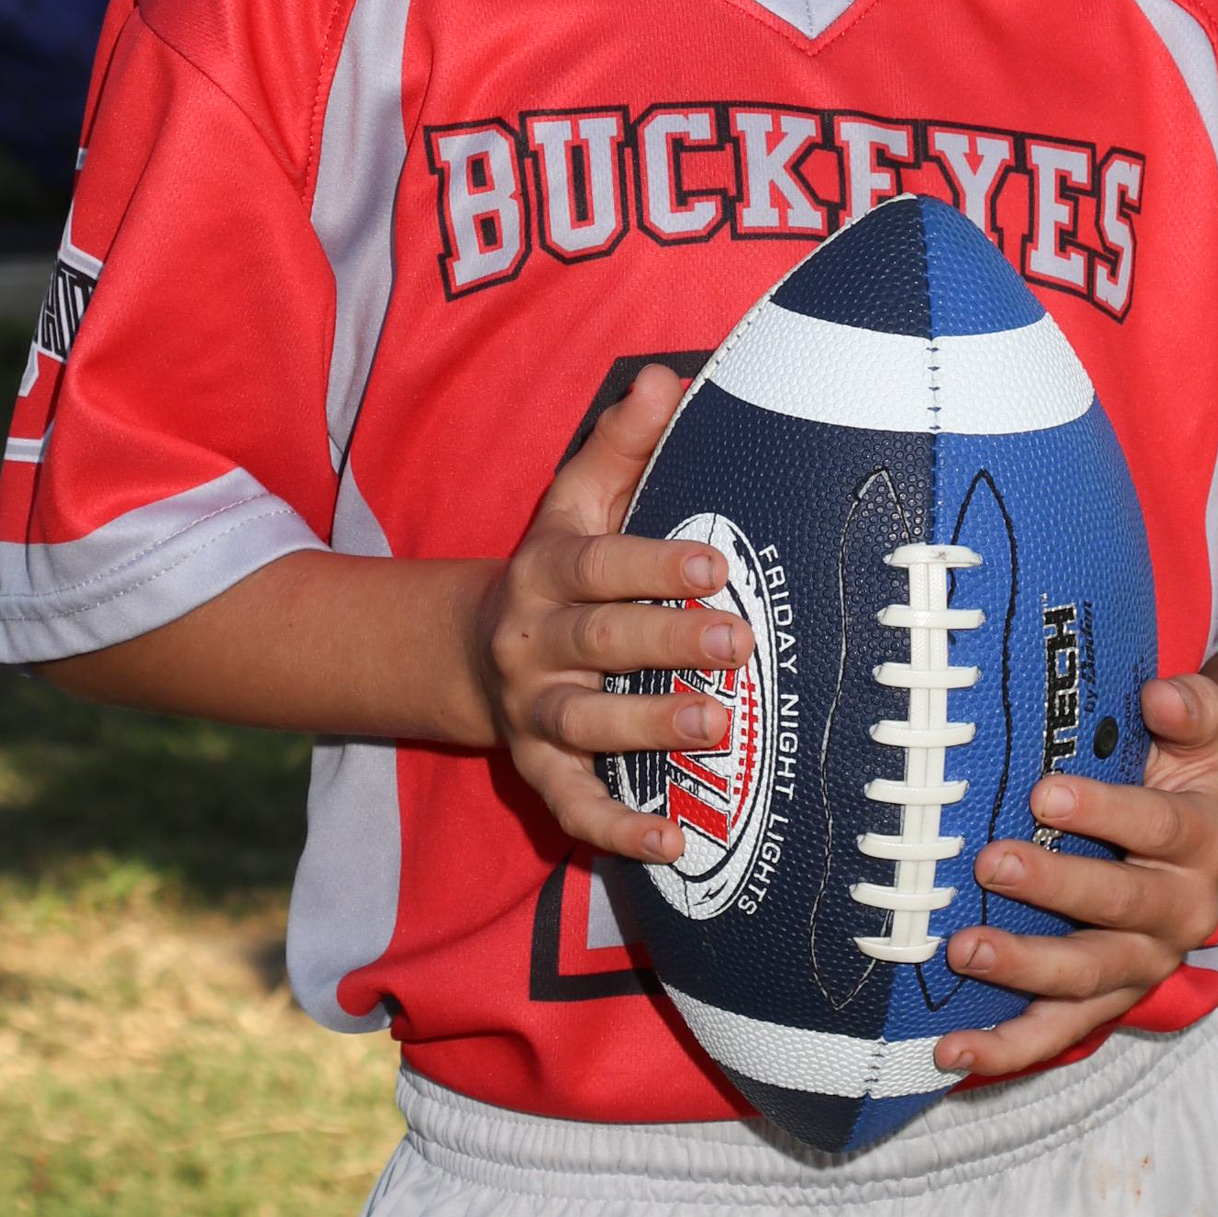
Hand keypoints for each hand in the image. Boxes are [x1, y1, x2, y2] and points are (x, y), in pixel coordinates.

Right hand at [472, 365, 753, 861]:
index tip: (714, 564)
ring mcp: (534, 711)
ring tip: (718, 727)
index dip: (653, 565)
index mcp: (548, 569)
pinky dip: (617, 828)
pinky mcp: (540, 771)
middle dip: (667, 642)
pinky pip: (574, 806)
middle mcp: (534, 642)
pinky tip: (672, 841)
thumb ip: (622, 443)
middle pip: (597, 643)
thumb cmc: (560, 567)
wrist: (478, 651)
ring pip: (586, 722)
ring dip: (650, 727)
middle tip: (739, 643)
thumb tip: (668, 376)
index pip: (599, 564)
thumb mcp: (577, 499)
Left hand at [932, 670, 1217, 1079]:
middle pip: (1119, 904)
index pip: (1155, 824)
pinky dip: (1006, 1049)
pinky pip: (1059, 1033)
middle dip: (1055, 886)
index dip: (1102, 810)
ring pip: (1087, 978)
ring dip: (1025, 968)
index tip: (1043, 790)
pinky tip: (949, 1051)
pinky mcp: (1107, 1001)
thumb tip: (1159, 695)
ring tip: (963, 950)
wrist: (1197, 847)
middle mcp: (1182, 910)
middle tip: (991, 862)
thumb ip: (1189, 707)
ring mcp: (1143, 965)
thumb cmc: (1176, 774)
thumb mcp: (1199, 733)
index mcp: (1203, 839)